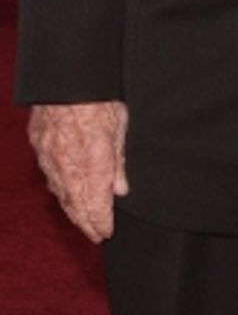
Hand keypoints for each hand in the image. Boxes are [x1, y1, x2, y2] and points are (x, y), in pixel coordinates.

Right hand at [28, 101, 128, 241]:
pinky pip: (50, 176)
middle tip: (95, 235)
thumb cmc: (99, 97)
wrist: (65, 79)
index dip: (101, 221)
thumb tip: (121, 190)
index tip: (106, 233)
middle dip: (87, 222)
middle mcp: (69, 164)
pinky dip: (60, 190)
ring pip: (61, 193)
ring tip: (83, 222)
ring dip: (73, 210)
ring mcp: (51, 157)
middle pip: (77, 204)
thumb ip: (119, 160)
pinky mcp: (40, 147)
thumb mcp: (120, 125)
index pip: (97, 202)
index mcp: (94, 160)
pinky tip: (65, 196)